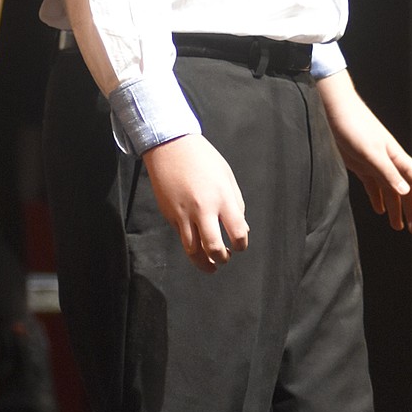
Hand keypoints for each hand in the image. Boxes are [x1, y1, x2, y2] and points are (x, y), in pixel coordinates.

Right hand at [143, 133, 248, 273]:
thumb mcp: (227, 177)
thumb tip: (241, 229)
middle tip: (225, 257)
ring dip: (204, 262)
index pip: (237, 233)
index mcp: (222, 198)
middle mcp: (203, 209)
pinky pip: (181, 237)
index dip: (241, 245)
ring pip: (193, 250)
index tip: (239, 245)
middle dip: (222, 258)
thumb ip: (236, 205)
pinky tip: (196, 245)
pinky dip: (190, 245)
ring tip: (210, 265)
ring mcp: (183, 213)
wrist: (170, 147)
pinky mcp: (169, 215)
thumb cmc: (202, 159)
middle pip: (213, 248)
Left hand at [317, 71, 411, 233]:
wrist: (333, 110)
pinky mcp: (360, 164)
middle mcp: (389, 161)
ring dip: (396, 208)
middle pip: (406, 189)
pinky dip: (378, 199)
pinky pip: (374, 186)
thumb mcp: (370, 151)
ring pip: (390, 190)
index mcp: (396, 157)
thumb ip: (387, 172)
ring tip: (398, 227)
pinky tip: (379, 210)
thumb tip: (405, 191)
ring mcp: (375, 163)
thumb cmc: (354, 127)